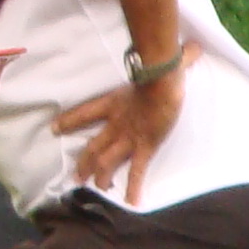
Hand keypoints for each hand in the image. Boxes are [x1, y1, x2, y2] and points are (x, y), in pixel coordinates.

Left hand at [54, 65, 183, 203]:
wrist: (162, 80)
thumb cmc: (159, 69)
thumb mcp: (161, 63)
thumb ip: (175, 56)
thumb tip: (194, 45)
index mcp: (114, 102)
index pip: (85, 112)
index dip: (69, 120)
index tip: (55, 128)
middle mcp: (116, 123)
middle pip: (93, 146)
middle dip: (84, 163)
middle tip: (76, 177)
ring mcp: (128, 137)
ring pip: (107, 161)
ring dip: (101, 177)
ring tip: (99, 190)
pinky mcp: (144, 147)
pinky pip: (136, 171)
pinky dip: (133, 187)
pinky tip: (132, 202)